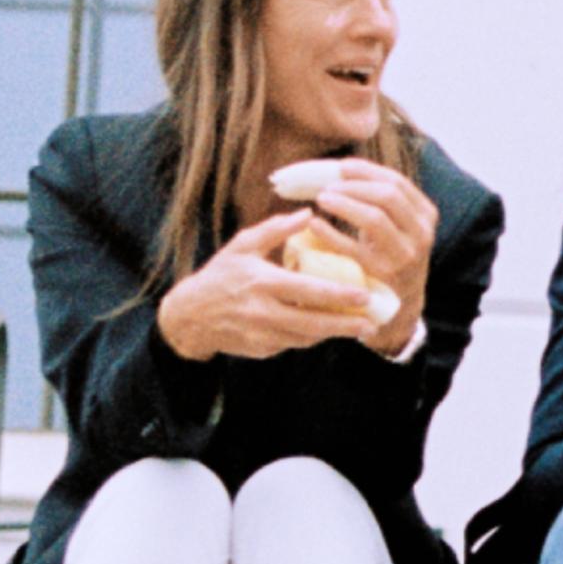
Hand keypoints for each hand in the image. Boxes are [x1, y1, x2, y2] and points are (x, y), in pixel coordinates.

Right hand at [157, 211, 382, 360]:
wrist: (190, 316)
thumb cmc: (220, 274)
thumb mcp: (243, 245)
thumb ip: (276, 230)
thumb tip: (308, 213)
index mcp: (262, 282)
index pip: (308, 291)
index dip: (339, 295)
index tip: (364, 296)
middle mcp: (264, 312)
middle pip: (314, 323)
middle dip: (346, 325)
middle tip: (372, 323)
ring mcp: (263, 335)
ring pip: (307, 337)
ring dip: (333, 333)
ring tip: (358, 326)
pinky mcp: (262, 349)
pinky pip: (294, 344)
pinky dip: (312, 336)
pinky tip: (327, 328)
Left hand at [297, 160, 439, 348]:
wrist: (400, 305)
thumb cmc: (389, 255)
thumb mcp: (398, 226)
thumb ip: (381, 199)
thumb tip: (342, 167)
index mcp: (426, 215)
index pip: (396, 181)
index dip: (366, 170)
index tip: (341, 166)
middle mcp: (421, 234)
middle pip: (388, 195)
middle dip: (354, 185)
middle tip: (327, 186)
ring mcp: (404, 256)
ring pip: (374, 217)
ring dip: (344, 203)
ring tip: (321, 199)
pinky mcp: (383, 275)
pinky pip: (353, 248)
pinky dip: (330, 233)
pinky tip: (314, 224)